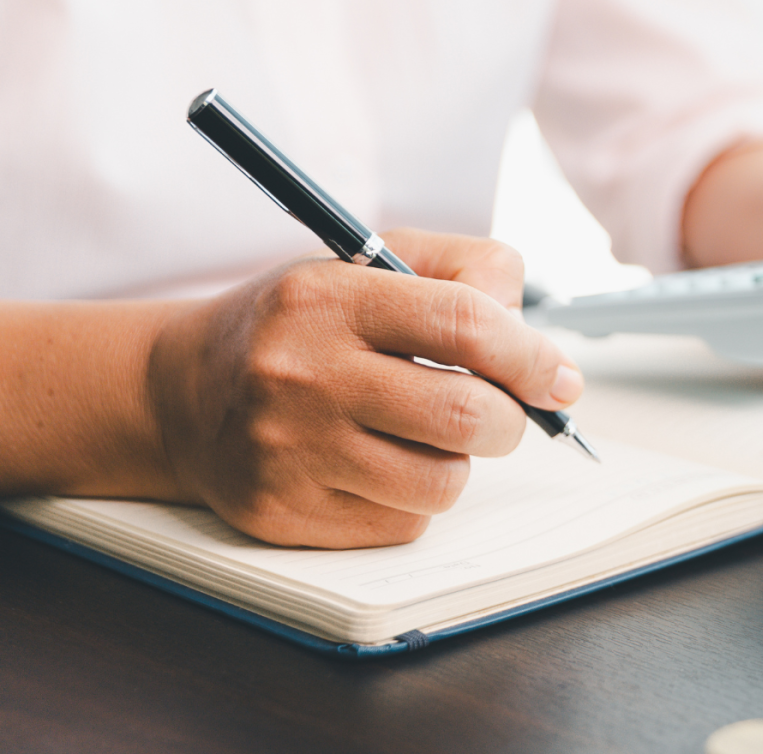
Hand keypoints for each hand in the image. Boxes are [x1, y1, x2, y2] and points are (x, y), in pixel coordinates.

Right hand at [144, 229, 582, 547]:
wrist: (181, 390)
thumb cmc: (303, 324)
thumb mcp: (371, 262)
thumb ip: (468, 272)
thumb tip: (540, 346)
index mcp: (331, 298)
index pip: (465, 324)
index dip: (532, 356)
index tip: (560, 378)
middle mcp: (303, 374)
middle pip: (467, 415)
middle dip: (509, 419)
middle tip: (501, 411)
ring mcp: (288, 451)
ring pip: (442, 481)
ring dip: (458, 461)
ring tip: (423, 433)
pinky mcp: (283, 513)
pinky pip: (402, 522)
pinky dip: (411, 497)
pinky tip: (374, 464)